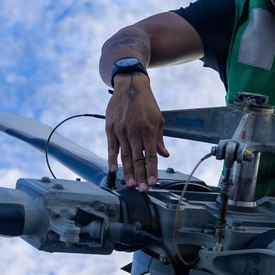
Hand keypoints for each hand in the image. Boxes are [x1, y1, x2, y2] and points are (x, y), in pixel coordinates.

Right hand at [105, 74, 168, 190]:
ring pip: (124, 156)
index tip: (153, 184)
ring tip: (130, 184)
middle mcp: (135, 131)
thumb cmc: (146, 103)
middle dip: (141, 176)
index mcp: (148, 130)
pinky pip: (111, 147)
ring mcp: (121, 130)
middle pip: (137, 159)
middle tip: (142, 190)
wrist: (130, 85)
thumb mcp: (158, 119)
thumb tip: (164, 155)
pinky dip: (112, 159)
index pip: (151, 156)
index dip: (152, 171)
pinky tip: (113, 170)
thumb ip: (159, 139)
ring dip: (128, 172)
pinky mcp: (110, 128)